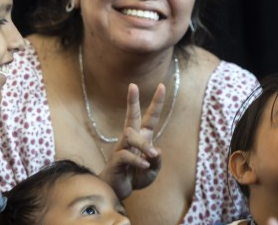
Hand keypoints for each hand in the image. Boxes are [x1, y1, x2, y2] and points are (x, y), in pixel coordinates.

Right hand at [99, 82, 164, 200]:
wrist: (118, 191)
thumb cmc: (135, 177)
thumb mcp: (152, 171)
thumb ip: (157, 162)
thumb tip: (156, 151)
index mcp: (142, 138)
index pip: (150, 117)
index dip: (156, 103)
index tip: (161, 86)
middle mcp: (130, 139)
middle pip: (131, 116)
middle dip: (132, 101)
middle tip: (133, 85)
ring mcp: (121, 148)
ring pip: (131, 135)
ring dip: (143, 145)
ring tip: (151, 156)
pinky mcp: (115, 159)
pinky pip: (126, 154)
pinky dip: (137, 160)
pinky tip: (144, 166)